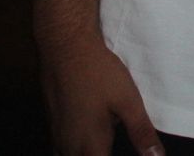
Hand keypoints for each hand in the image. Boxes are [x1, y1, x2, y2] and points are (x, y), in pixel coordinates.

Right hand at [38, 34, 161, 155]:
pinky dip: (77, 150)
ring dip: (90, 153)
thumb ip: (141, 132)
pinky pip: (62, 149)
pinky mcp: (52, 125)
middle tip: (115, 145)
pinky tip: (88, 139)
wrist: (65, 49)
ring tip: (105, 144)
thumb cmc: (99, 74)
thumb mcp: (128, 102)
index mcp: (90, 146)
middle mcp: (68, 147)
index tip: (134, 152)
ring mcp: (57, 136)